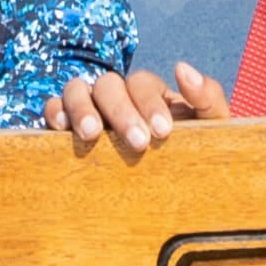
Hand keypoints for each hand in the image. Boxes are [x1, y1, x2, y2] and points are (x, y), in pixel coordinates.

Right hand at [47, 60, 230, 156]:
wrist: (180, 197)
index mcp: (150, 95)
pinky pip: (53, 109)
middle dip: (121, 111)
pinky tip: (63, 129)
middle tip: (137, 143)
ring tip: (91, 134)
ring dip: (82, 107)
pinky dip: (55, 112)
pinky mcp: (67, 131)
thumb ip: (207, 97)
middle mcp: (117, 98)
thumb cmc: (195, 158)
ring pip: (77, 89)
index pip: (142, 83)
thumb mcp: (211, 128)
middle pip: (108, 85)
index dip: (150, 103)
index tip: (162, 131)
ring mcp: (90, 112)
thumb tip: (182, 68)